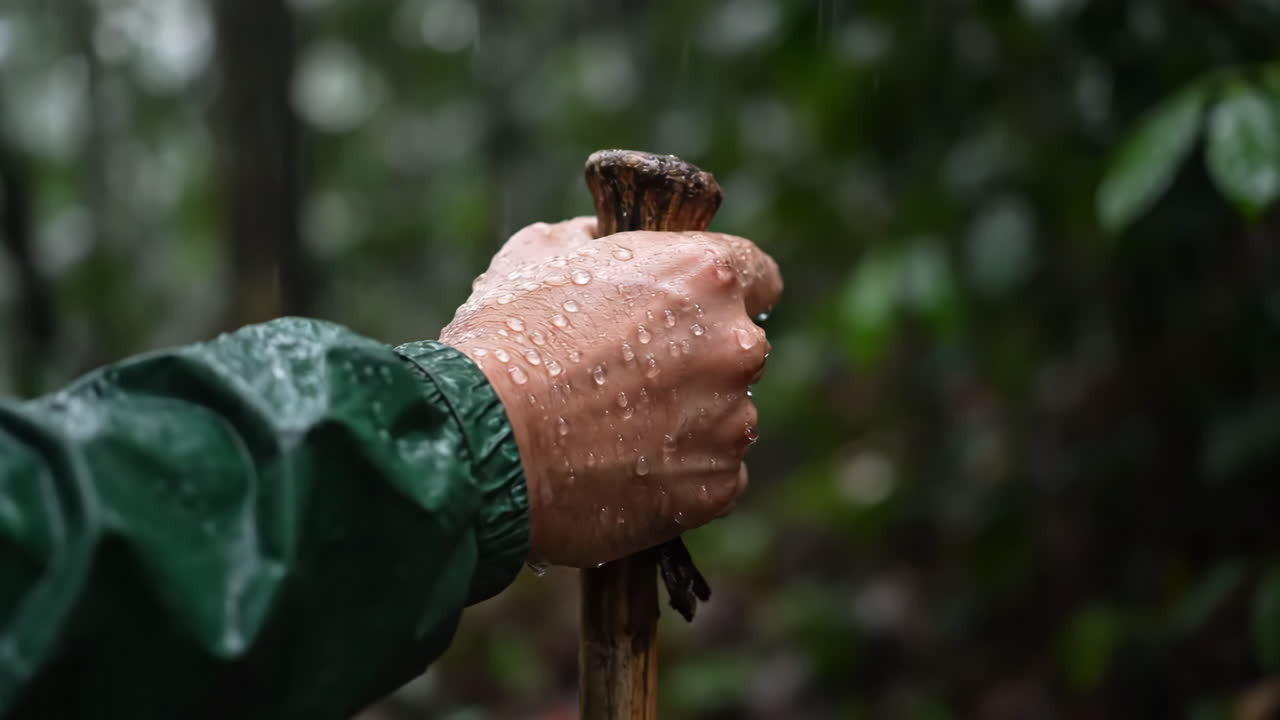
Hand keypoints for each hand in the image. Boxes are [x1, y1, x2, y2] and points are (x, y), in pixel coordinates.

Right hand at [440, 217, 782, 567]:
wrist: (481, 445)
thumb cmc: (503, 341)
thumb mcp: (535, 255)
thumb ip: (588, 238)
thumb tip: (598, 238)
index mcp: (703, 274)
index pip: (758, 275)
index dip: (723, 291)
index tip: (695, 309)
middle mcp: (735, 345)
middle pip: (738, 349)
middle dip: (697, 360)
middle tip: (632, 378)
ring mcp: (732, 422)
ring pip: (726, 417)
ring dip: (688, 421)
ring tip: (614, 434)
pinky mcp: (715, 487)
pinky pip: (713, 476)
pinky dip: (678, 476)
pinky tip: (623, 473)